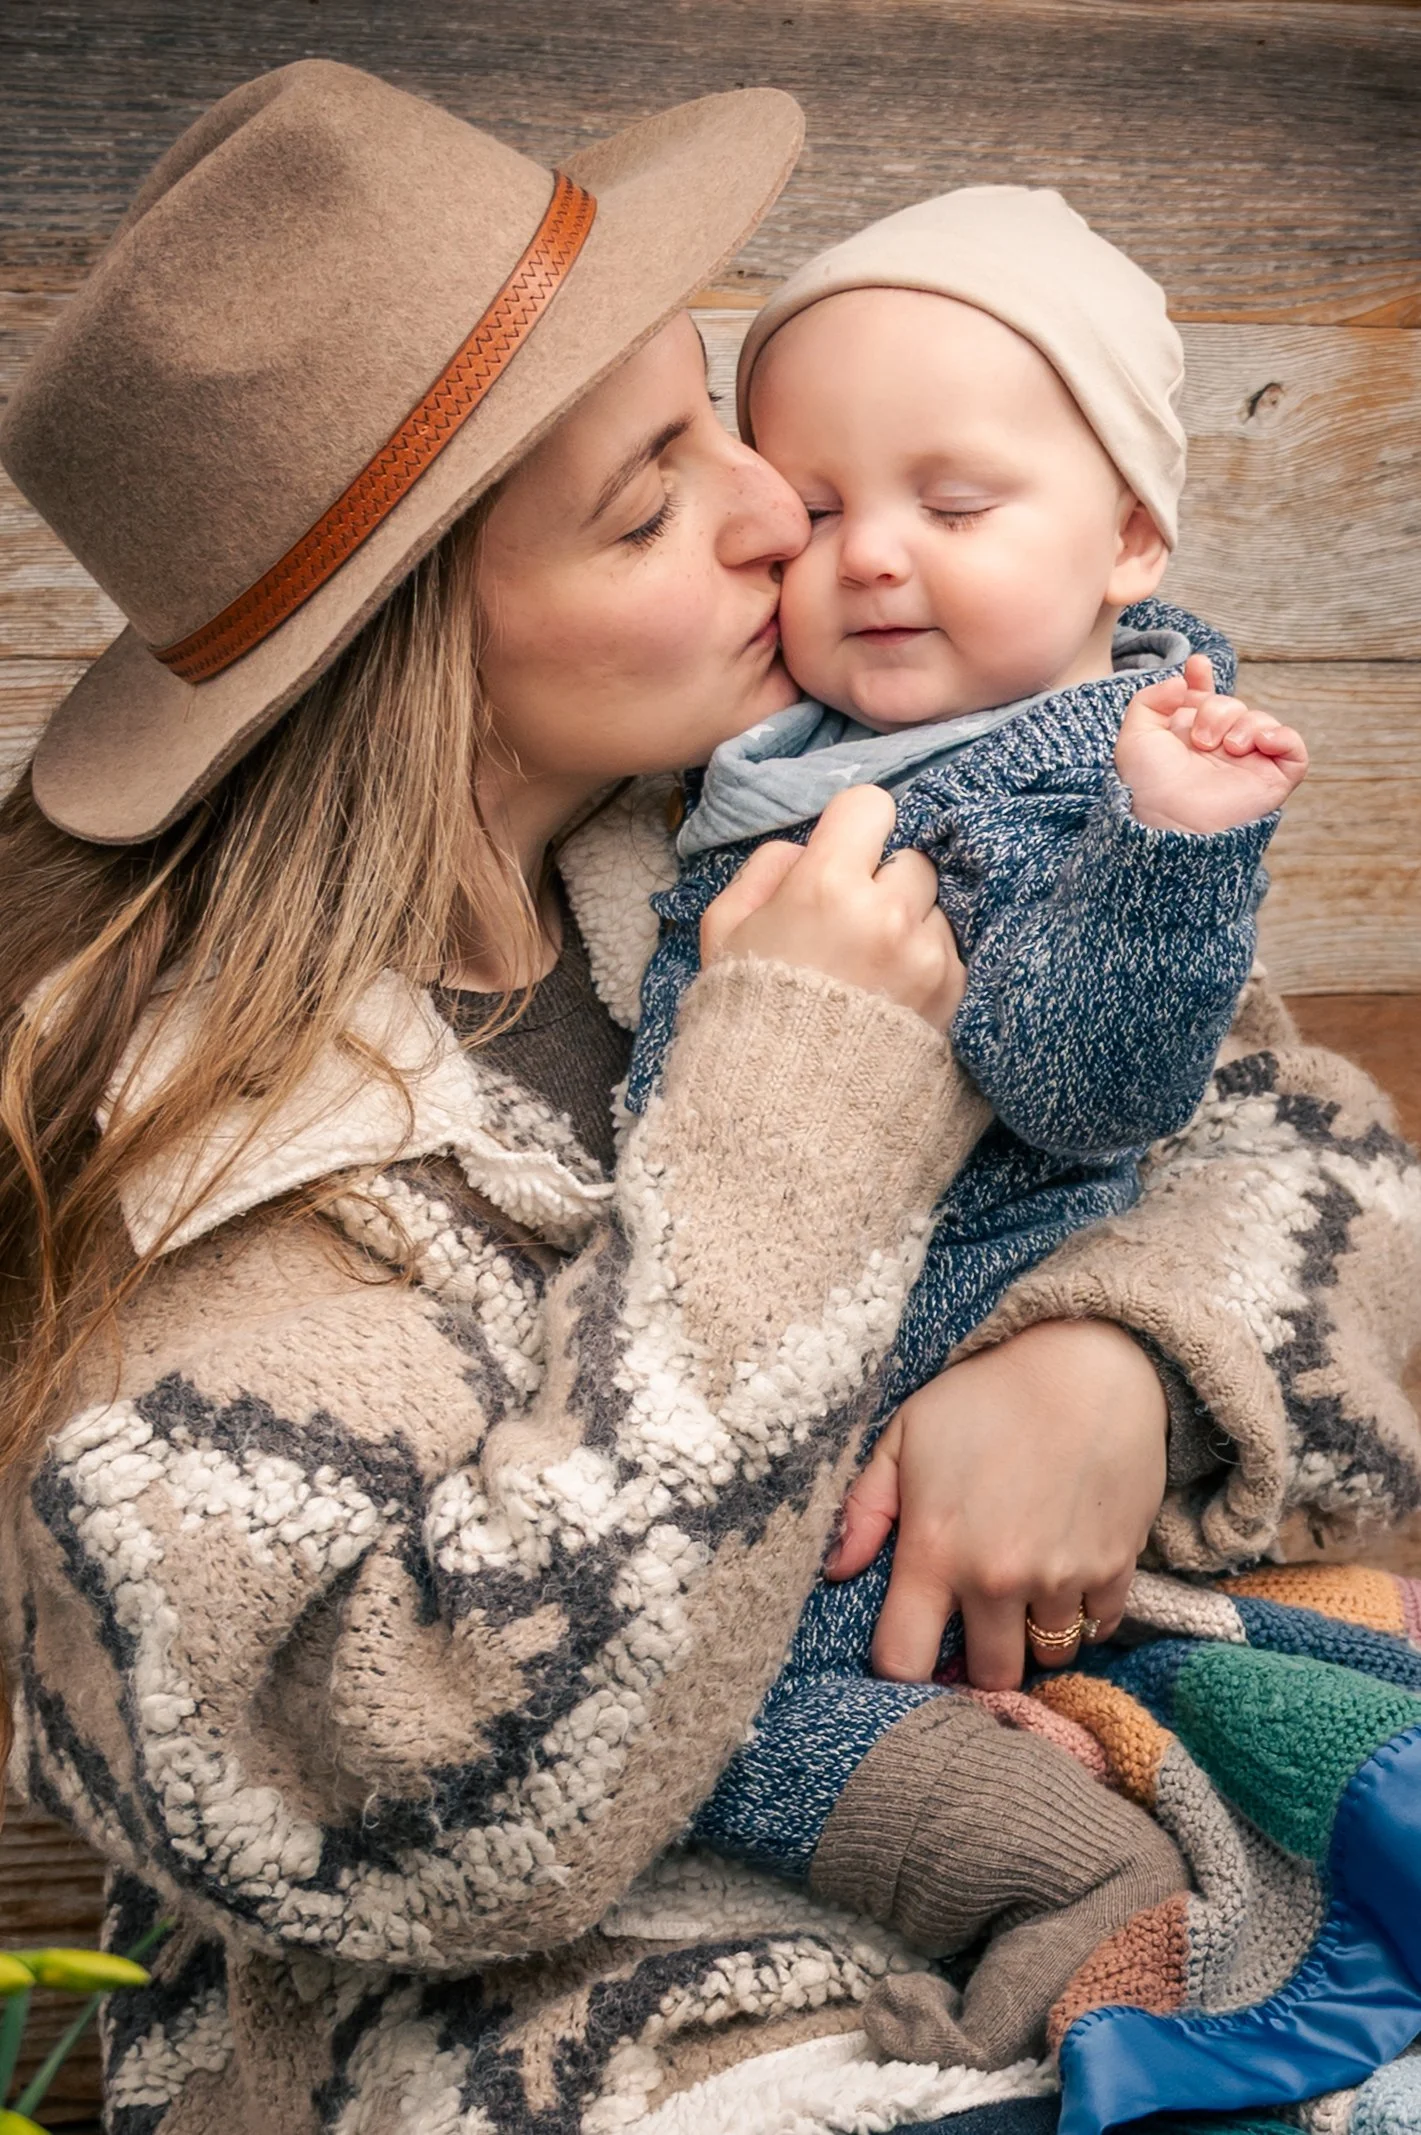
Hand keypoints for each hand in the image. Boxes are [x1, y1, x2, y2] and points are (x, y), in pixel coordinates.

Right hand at [700, 786, 966, 1032]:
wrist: (785, 1112)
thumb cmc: (746, 1018)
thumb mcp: (722, 930)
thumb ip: (766, 868)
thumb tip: (810, 849)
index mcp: (827, 887)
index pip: (871, 805)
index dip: (851, 829)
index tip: (842, 858)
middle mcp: (888, 915)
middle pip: (910, 859)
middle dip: (882, 883)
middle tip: (850, 927)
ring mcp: (929, 957)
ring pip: (933, 908)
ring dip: (908, 927)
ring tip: (868, 974)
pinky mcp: (956, 995)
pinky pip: (949, 952)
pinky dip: (924, 966)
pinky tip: (889, 1000)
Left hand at [825, 1319, 1167, 1688]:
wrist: (1087, 1365)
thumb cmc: (985, 1395)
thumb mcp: (905, 1435)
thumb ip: (864, 1508)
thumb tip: (838, 1572)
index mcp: (934, 1551)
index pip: (903, 1664)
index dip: (901, 1670)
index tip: (912, 1649)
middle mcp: (996, 1578)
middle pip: (987, 1677)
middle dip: (976, 1663)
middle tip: (975, 1627)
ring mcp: (1060, 1578)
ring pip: (1047, 1658)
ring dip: (1032, 1636)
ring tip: (1022, 1594)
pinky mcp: (1115, 1569)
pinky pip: (1099, 1629)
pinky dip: (1082, 1615)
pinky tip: (1066, 1575)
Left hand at [1117, 652, 1307, 832]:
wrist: (1169, 820)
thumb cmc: (1148, 786)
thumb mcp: (1135, 736)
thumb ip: (1150, 699)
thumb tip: (1182, 681)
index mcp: (1188, 735)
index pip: (1203, 699)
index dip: (1202, 679)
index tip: (1197, 666)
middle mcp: (1218, 747)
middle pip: (1232, 704)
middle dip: (1218, 710)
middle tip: (1201, 739)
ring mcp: (1248, 762)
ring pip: (1261, 720)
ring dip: (1245, 725)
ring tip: (1227, 748)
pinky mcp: (1272, 779)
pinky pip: (1293, 747)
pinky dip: (1283, 737)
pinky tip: (1263, 742)